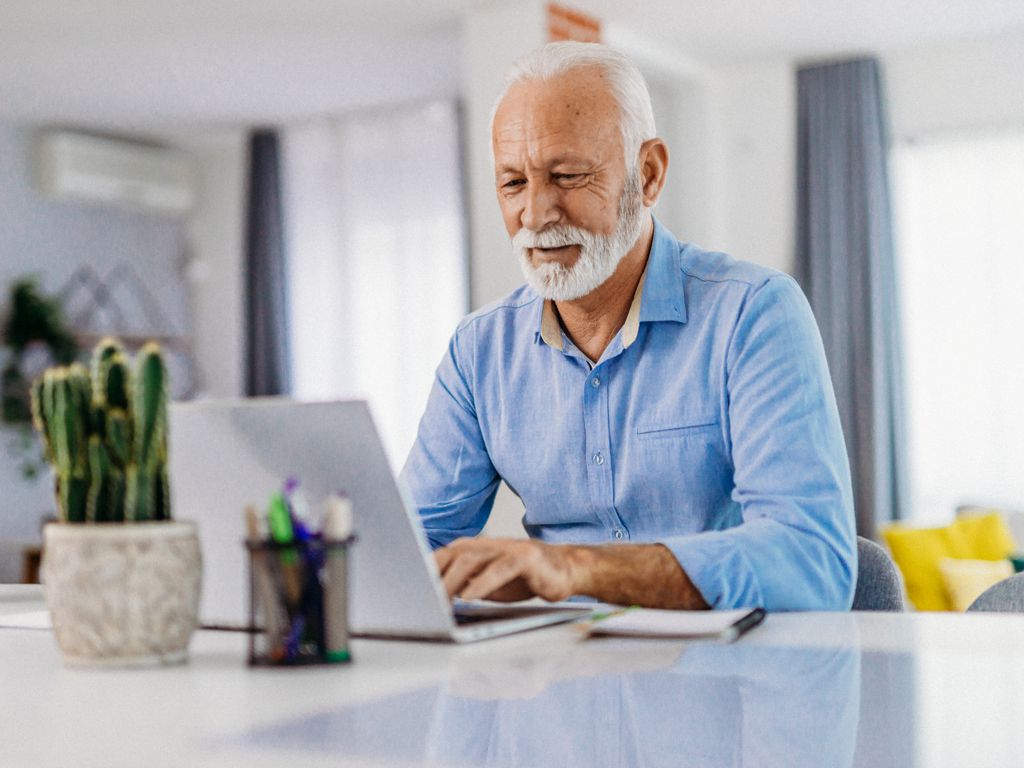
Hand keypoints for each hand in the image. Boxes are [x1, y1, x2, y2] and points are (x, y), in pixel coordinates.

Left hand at [434, 537, 578, 602]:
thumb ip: (464, 585)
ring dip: (453, 581)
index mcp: (473, 549)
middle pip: (451, 555)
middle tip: (420, 599)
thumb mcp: (488, 584)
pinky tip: (470, 596)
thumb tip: (434, 600)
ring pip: (472, 559)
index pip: (441, 557)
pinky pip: (499, 568)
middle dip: (433, 577)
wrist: (565, 570)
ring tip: (441, 601)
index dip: (423, 572)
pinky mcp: (525, 556)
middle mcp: (486, 544)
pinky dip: (482, 582)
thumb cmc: (523, 578)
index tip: (407, 591)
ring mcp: (506, 548)